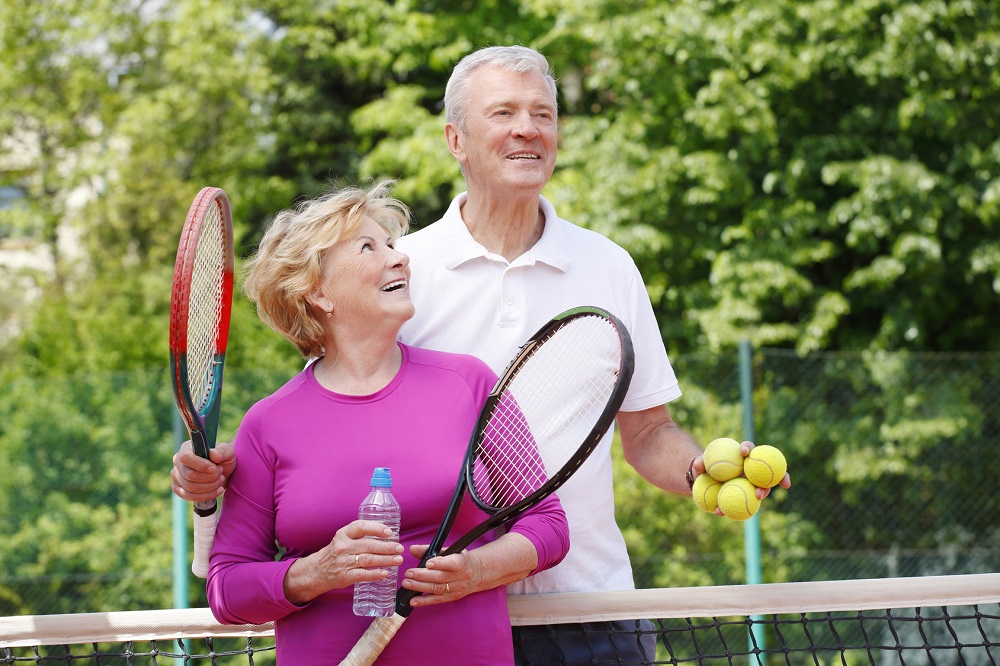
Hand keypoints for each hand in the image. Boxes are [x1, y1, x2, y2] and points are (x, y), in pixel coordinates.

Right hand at [171, 440, 235, 501]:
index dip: (200, 465)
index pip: (186, 457)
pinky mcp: (178, 489)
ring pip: (190, 488)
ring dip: (210, 487)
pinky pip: (189, 497)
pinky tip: (218, 490)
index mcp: (186, 449)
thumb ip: (222, 451)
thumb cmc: (223, 458)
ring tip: (220, 480)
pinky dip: (206, 496)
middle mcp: (178, 462)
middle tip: (221, 473)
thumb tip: (214, 455)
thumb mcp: (227, 451)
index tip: (215, 468)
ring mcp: (176, 476)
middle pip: (190, 475)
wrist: (222, 471)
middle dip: (210, 477)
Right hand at [283, 520, 403, 605]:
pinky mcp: (345, 576)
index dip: (376, 528)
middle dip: (387, 547)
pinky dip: (375, 574)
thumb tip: (387, 535)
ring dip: (385, 560)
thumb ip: (361, 535)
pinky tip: (385, 573)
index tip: (389, 533)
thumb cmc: (336, 552)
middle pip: (368, 545)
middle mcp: (343, 546)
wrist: (317, 570)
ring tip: (397, 560)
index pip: (361, 527)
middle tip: (400, 548)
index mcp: (344, 534)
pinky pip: (362, 575)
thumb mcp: (344, 538)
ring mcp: (343, 562)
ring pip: (368, 559)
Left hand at [401, 545, 481, 606]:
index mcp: (461, 561)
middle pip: (441, 577)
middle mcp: (461, 576)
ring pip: (437, 589)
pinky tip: (413, 601)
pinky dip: (424, 601)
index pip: (452, 563)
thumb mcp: (448, 550)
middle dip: (422, 576)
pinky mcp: (452, 597)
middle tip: (409, 573)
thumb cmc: (458, 559)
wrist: (476, 572)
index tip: (427, 563)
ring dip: (420, 587)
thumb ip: (429, 549)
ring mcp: (457, 588)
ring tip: (407, 583)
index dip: (440, 563)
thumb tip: (412, 549)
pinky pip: (437, 600)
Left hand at [693, 441, 791, 516]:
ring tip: (758, 496)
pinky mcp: (749, 494)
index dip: (747, 447)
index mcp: (742, 456)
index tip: (743, 451)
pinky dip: (743, 507)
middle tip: (762, 478)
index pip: (748, 448)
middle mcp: (751, 468)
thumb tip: (697, 465)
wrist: (706, 482)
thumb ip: (699, 463)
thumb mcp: (700, 464)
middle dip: (773, 474)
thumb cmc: (706, 468)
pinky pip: (749, 500)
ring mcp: (751, 482)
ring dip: (764, 492)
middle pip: (765, 469)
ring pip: (762, 486)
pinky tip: (736, 510)